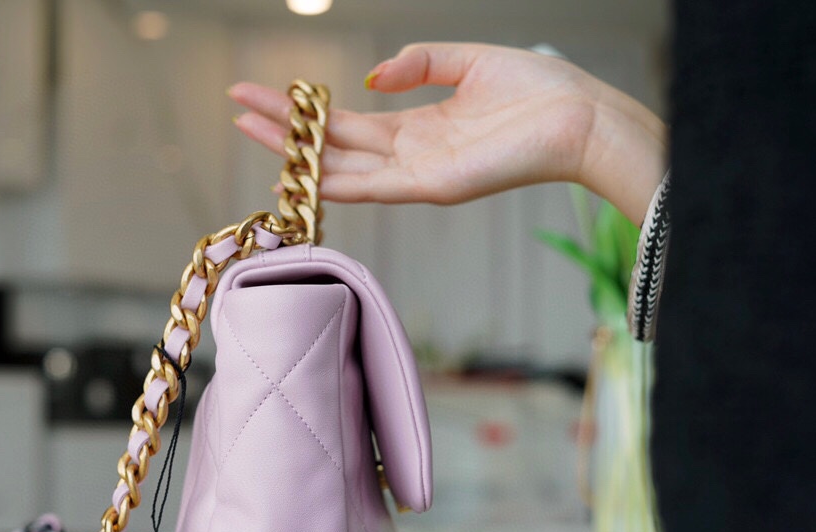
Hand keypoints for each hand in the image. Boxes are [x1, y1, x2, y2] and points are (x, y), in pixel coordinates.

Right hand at [230, 43, 665, 223]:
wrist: (579, 116)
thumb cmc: (536, 89)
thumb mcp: (468, 61)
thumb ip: (419, 63)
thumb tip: (372, 77)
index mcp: (416, 127)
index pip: (345, 122)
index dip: (304, 111)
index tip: (263, 94)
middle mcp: (408, 156)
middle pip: (331, 146)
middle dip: (283, 130)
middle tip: (236, 111)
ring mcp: (416, 176)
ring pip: (340, 168)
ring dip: (294, 153)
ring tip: (248, 130)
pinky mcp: (431, 187)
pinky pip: (370, 186)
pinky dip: (332, 181)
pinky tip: (297, 170)